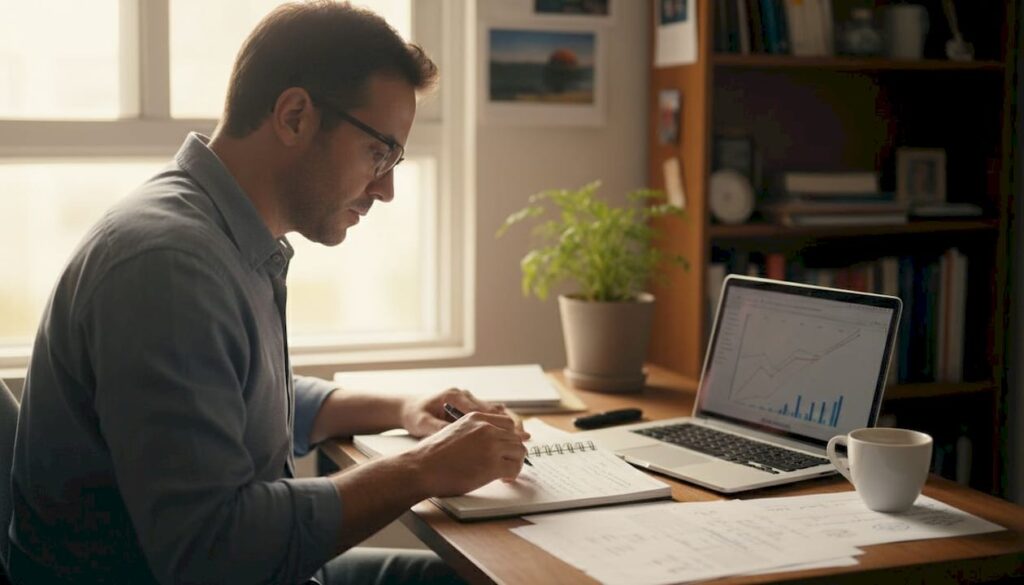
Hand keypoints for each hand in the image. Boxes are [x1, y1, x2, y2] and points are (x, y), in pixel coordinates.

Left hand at [400, 387, 528, 439]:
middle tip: (525, 437)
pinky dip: (500, 425)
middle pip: (494, 408)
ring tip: (523, 438)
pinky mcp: (469, 408)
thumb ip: (440, 428)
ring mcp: (468, 400)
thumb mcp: (423, 424)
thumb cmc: (415, 416)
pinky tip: (510, 437)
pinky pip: (489, 415)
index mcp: (455, 396)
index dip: (499, 423)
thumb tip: (458, 435)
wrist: (408, 408)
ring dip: (508, 424)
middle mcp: (465, 395)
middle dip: (510, 423)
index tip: (512, 434)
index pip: (482, 409)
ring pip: (495, 411)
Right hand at [406, 411, 529, 495]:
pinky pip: (514, 469)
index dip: (510, 437)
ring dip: (515, 463)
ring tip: (506, 473)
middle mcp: (486, 428)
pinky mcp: (492, 465)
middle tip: (508, 463)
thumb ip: (472, 432)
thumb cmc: (431, 455)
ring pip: (520, 452)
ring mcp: (491, 445)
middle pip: (516, 438)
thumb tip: (485, 443)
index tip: (508, 448)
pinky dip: (513, 476)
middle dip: (513, 452)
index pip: (507, 423)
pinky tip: (503, 479)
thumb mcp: (453, 431)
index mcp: (476, 417)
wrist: (420, 468)